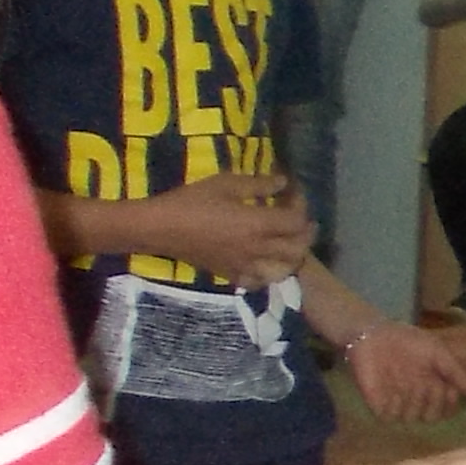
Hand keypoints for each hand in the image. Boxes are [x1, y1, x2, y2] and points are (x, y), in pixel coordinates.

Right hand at [139, 171, 311, 285]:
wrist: (159, 228)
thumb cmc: (191, 201)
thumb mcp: (225, 184)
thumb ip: (258, 185)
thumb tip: (283, 182)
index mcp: (258, 225)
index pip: (296, 221)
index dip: (301, 205)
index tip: (293, 192)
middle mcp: (257, 249)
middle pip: (297, 248)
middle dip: (306, 233)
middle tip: (303, 220)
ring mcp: (245, 266)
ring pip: (284, 270)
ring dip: (294, 256)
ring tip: (291, 243)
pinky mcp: (231, 275)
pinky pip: (259, 282)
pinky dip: (269, 274)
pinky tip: (266, 262)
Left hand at [342, 322, 465, 424]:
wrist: (375, 335)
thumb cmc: (408, 341)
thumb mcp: (438, 351)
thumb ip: (455, 371)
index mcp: (430, 383)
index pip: (444, 406)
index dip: (449, 404)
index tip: (451, 392)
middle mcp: (414, 394)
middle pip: (429, 416)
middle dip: (433, 406)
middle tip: (431, 388)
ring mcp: (396, 399)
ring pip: (410, 418)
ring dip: (415, 407)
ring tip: (412, 389)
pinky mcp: (377, 401)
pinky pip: (388, 418)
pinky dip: (394, 410)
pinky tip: (395, 394)